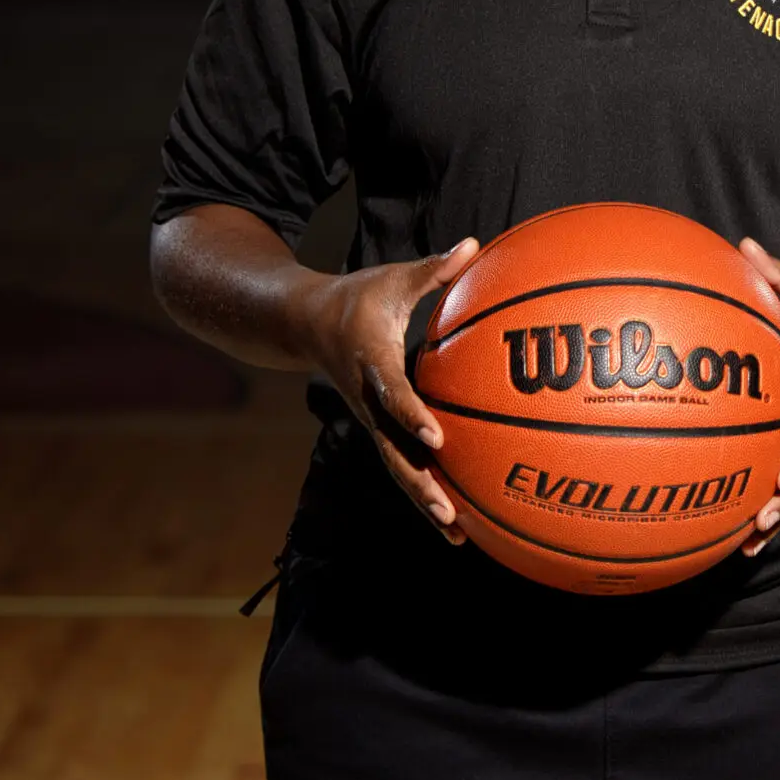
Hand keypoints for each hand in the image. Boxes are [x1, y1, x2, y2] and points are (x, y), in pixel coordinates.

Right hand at [298, 238, 480, 544]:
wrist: (306, 324)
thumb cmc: (357, 298)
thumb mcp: (392, 279)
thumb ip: (433, 270)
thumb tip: (474, 245)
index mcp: (372, 364)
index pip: (392, 394)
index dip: (412, 414)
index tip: (436, 434)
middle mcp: (370, 402)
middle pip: (393, 452)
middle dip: (420, 483)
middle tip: (449, 512)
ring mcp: (372, 421)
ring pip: (397, 467)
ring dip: (424, 500)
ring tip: (458, 534)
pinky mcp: (378, 429)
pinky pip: (402, 463)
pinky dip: (425, 490)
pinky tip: (456, 518)